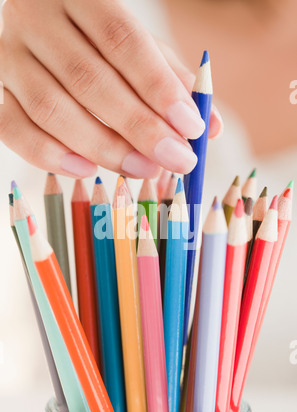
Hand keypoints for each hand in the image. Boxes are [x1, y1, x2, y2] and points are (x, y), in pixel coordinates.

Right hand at [0, 0, 222, 178]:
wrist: (37, 25)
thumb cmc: (95, 40)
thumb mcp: (137, 46)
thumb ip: (171, 80)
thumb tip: (209, 126)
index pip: (122, 41)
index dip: (158, 87)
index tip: (191, 127)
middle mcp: (37, 22)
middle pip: (88, 80)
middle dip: (137, 127)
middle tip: (174, 159)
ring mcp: (9, 57)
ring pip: (51, 109)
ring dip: (102, 147)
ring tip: (143, 169)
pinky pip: (13, 129)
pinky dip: (51, 155)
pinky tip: (87, 169)